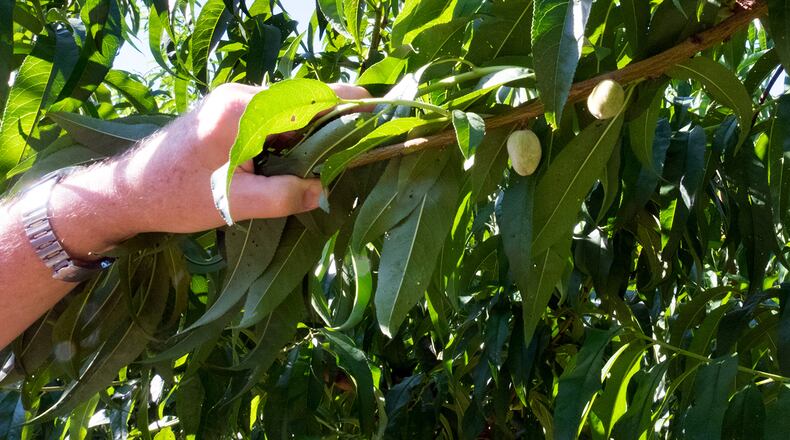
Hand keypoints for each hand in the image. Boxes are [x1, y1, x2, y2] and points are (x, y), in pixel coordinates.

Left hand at [47, 82, 370, 257]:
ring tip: (332, 166)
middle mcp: (239, 97)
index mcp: (241, 109)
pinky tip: (299, 165)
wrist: (127, 192)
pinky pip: (274, 122)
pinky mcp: (229, 116)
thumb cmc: (175, 197)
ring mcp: (233, 104)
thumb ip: (283, 196)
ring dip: (310, 137)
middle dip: (331, 126)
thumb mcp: (234, 203)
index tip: (377, 109)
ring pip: (289, 114)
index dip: (344, 104)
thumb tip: (322, 190)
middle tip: (357, 153)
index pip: (305, 99)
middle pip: (302, 103)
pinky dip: (292, 140)